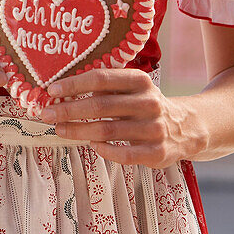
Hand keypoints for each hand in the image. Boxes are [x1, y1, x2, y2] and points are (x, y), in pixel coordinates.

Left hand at [38, 68, 206, 168]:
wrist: (186, 127)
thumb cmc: (145, 105)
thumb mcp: (132, 89)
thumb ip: (106, 88)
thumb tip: (63, 91)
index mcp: (139, 81)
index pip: (101, 79)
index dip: (74, 84)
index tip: (52, 90)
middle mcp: (148, 103)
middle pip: (101, 106)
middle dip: (70, 110)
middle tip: (46, 114)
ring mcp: (154, 129)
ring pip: (108, 130)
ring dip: (79, 131)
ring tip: (60, 130)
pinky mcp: (157, 153)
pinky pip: (124, 154)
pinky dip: (104, 150)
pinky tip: (91, 145)